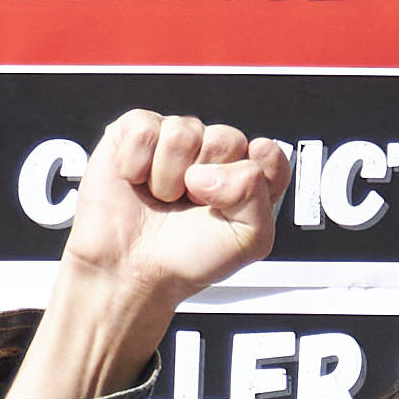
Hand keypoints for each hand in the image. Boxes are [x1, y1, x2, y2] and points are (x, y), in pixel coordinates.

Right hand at [7, 113, 293, 398]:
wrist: (128, 275)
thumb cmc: (189, 264)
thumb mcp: (248, 243)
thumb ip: (258, 196)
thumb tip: (218, 166)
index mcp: (248, 182)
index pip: (270, 153)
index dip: (253, 177)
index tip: (229, 208)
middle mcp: (213, 159)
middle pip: (230, 137)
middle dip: (210, 180)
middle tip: (190, 208)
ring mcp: (172, 148)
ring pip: (188, 128)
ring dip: (173, 174)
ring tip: (160, 201)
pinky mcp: (130, 138)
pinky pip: (146, 124)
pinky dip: (141, 158)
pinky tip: (136, 183)